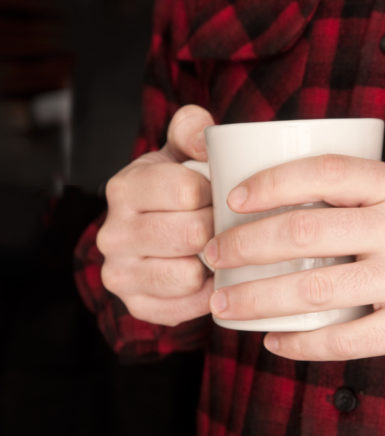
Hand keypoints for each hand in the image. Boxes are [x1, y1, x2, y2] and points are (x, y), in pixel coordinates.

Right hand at [97, 105, 214, 325]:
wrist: (156, 227)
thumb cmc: (177, 185)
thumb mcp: (181, 149)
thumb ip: (192, 129)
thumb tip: (208, 141)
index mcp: (124, 187)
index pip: (186, 191)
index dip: (214, 193)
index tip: (216, 193)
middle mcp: (112, 233)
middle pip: (191, 234)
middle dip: (217, 227)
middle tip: (221, 223)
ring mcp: (120, 274)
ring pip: (188, 275)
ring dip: (211, 262)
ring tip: (213, 248)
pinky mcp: (136, 306)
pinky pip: (187, 307)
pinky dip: (206, 292)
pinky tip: (207, 274)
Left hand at [204, 155, 384, 361]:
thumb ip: (360, 193)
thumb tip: (281, 194)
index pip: (326, 171)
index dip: (273, 181)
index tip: (233, 198)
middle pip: (306, 232)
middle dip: (245, 244)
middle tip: (212, 254)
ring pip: (314, 289)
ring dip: (256, 297)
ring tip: (222, 302)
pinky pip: (345, 339)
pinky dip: (300, 343)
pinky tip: (271, 340)